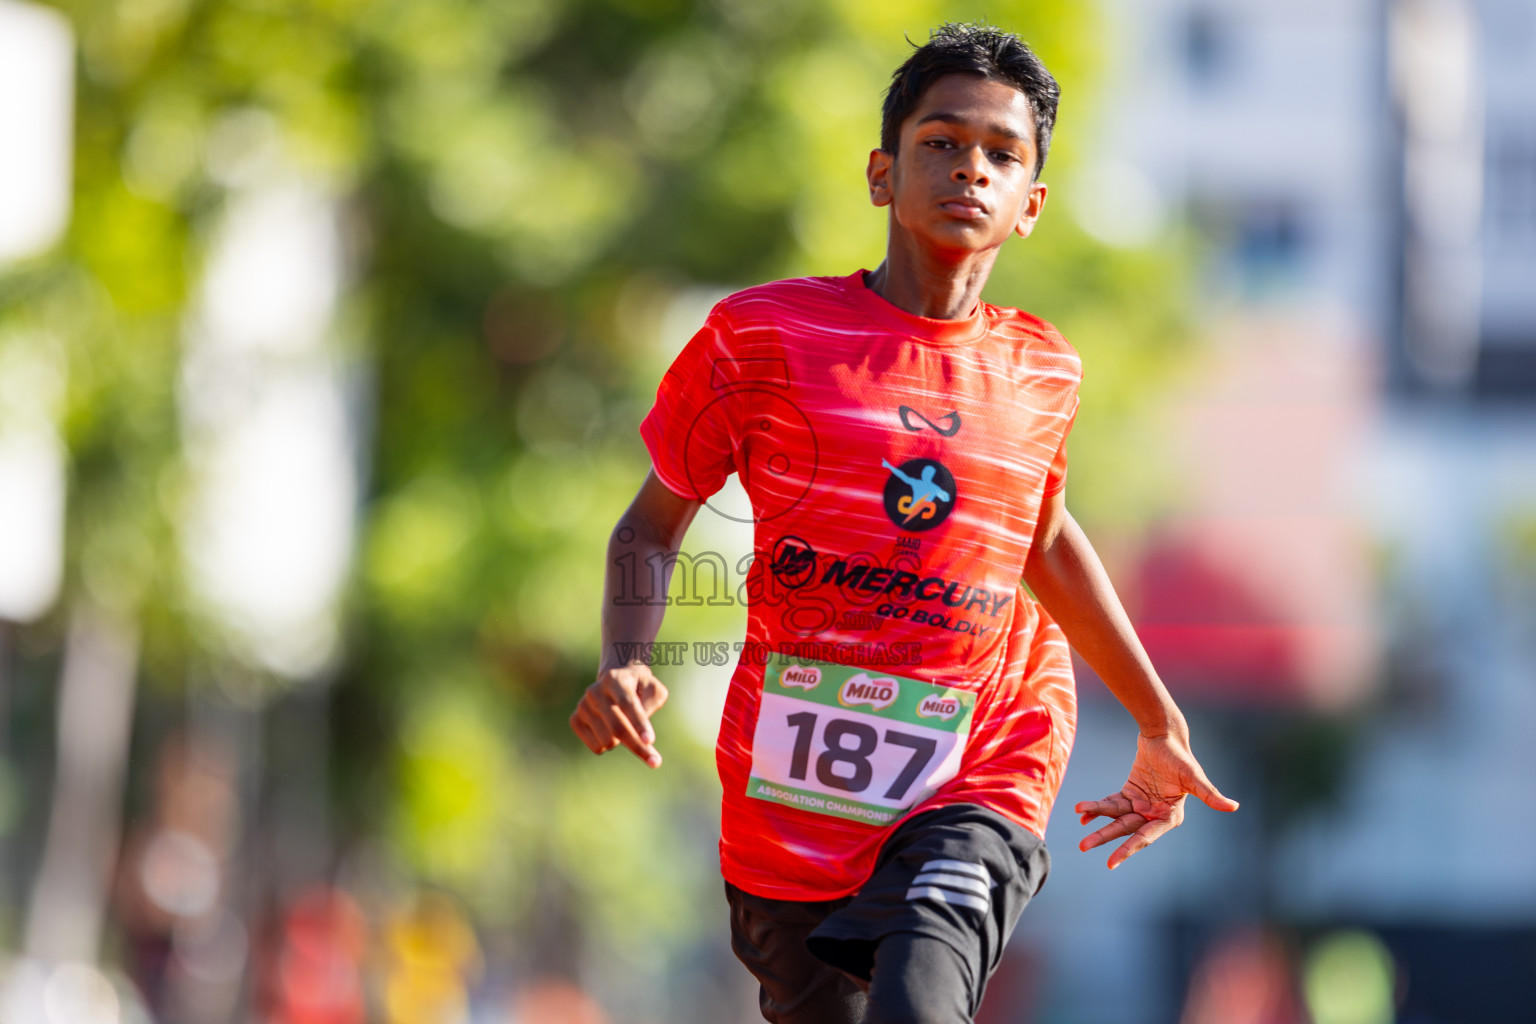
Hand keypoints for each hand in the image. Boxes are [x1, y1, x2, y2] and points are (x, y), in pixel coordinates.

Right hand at [570, 662, 668, 767]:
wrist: (615, 681)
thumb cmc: (640, 689)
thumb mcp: (654, 691)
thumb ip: (651, 707)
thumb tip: (641, 736)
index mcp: (615, 680)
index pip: (628, 704)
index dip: (639, 724)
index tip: (650, 741)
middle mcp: (595, 692)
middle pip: (617, 728)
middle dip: (637, 746)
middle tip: (655, 762)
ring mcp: (583, 706)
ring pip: (608, 741)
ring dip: (623, 741)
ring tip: (624, 724)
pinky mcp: (575, 720)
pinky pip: (596, 747)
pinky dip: (609, 745)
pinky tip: (610, 730)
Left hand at [1075, 729, 1237, 869]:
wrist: (1165, 736)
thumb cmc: (1180, 756)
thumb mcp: (1193, 776)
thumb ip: (1209, 794)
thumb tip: (1234, 807)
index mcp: (1170, 816)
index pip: (1145, 836)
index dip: (1129, 848)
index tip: (1112, 862)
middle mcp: (1154, 814)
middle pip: (1126, 829)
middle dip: (1105, 838)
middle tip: (1083, 846)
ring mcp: (1141, 805)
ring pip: (1115, 817)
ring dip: (1097, 822)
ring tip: (1080, 826)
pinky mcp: (1129, 794)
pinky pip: (1111, 804)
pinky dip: (1097, 809)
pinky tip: (1082, 814)